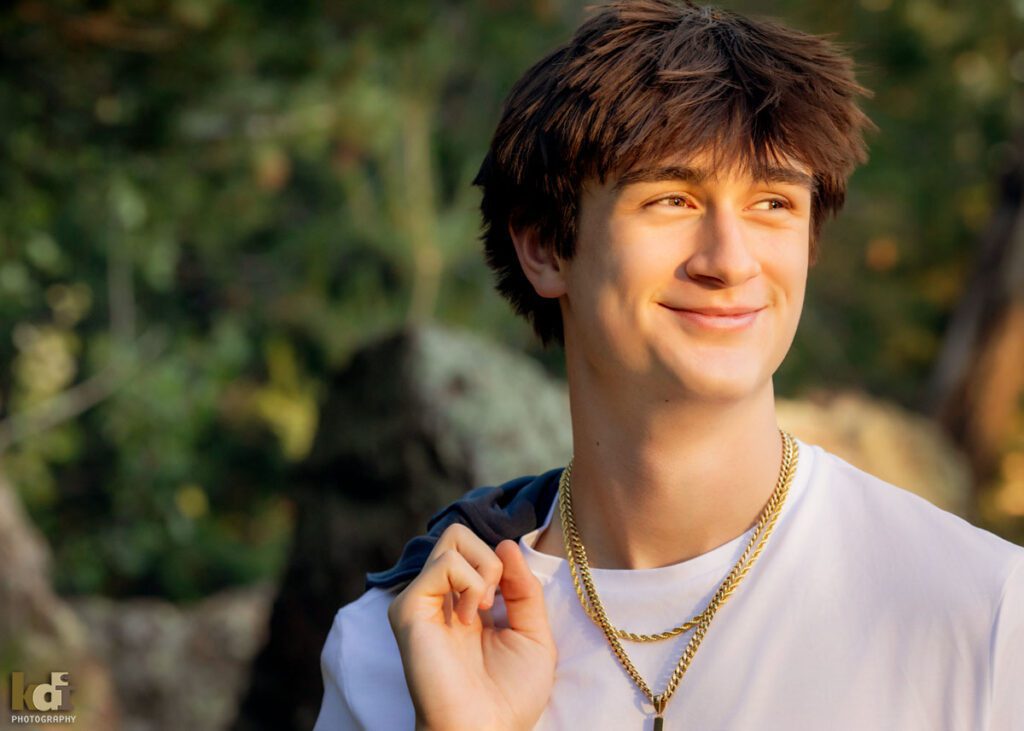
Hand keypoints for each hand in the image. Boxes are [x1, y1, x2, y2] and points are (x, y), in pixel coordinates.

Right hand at [388, 524, 556, 730]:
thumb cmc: (510, 696)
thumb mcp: (533, 633)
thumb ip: (524, 588)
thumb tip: (507, 544)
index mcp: (465, 603)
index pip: (477, 551)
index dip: (503, 561)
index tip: (513, 594)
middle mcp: (440, 598)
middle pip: (459, 535)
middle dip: (490, 557)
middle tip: (494, 600)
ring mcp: (422, 600)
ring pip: (453, 538)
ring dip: (484, 569)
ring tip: (482, 609)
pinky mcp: (409, 608)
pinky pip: (444, 563)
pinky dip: (469, 582)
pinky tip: (469, 617)